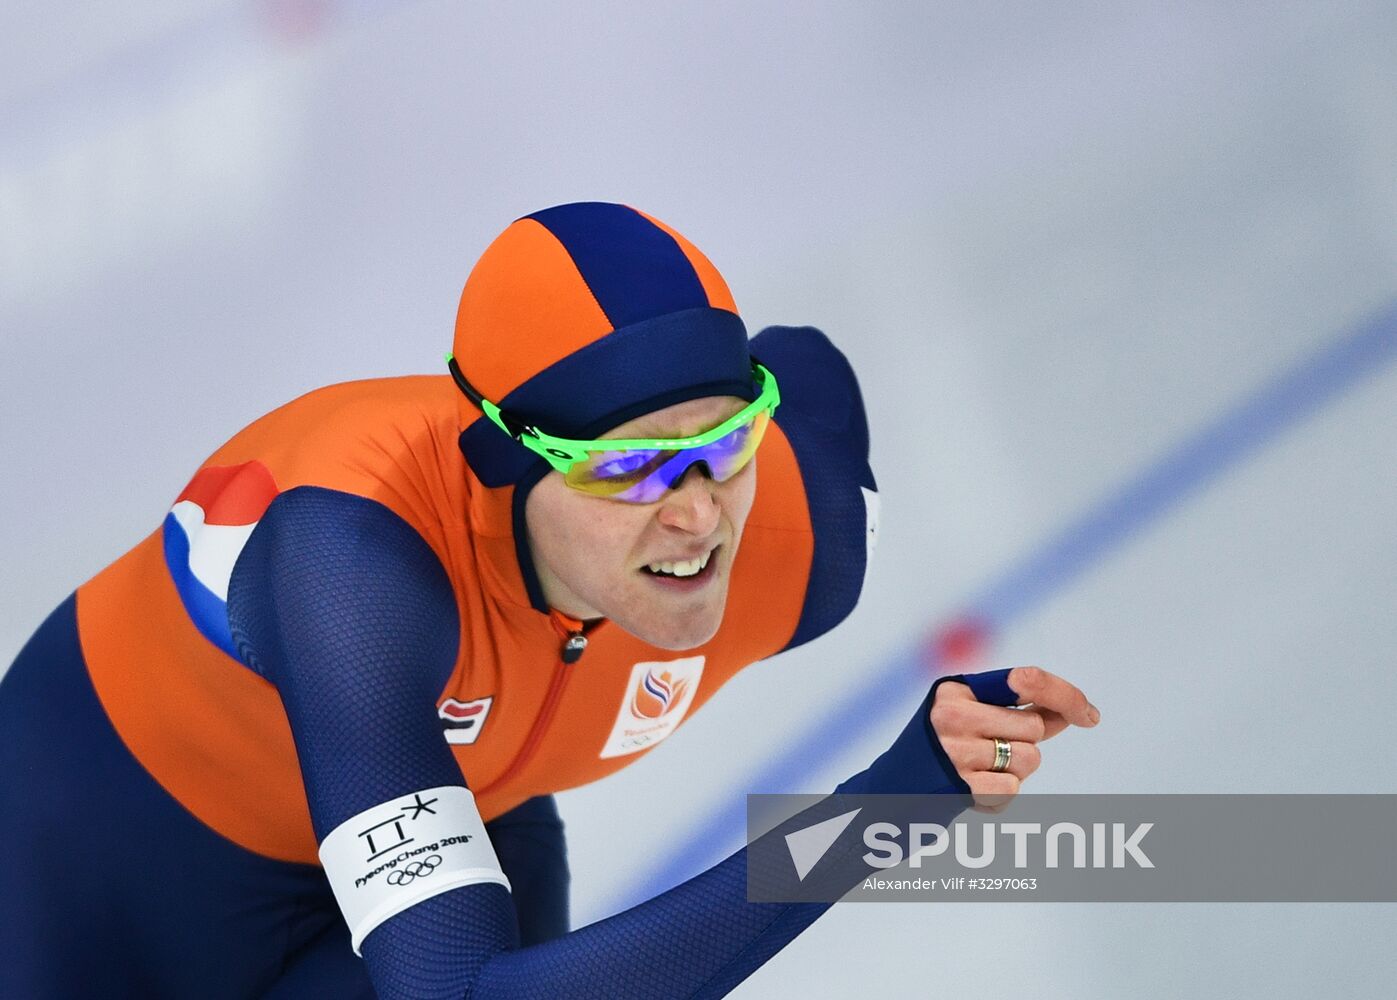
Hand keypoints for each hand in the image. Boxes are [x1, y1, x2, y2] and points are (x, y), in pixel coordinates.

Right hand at [929, 666, 1098, 811]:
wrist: (894, 786)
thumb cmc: (945, 743)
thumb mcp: (970, 712)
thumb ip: (1017, 710)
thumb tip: (1074, 712)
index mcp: (958, 689)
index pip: (1026, 680)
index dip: (1065, 694)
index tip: (1089, 715)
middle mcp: (953, 715)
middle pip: (1036, 728)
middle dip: (1028, 741)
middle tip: (996, 745)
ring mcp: (955, 752)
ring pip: (1030, 760)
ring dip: (1018, 768)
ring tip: (982, 767)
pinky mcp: (960, 787)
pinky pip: (1014, 788)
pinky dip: (1002, 792)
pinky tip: (974, 787)